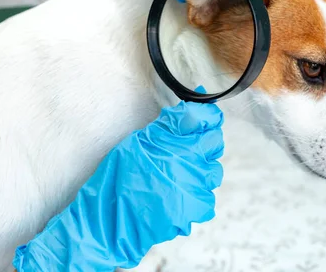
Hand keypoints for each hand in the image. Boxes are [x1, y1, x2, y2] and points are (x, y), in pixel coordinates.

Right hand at [13, 96, 223, 270]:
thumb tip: (193, 107)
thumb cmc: (119, 177)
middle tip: (183, 154)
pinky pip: (208, 199)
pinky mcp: (197, 208)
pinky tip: (176, 198)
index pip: (208, 120)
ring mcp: (196, 184)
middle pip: (215, 144)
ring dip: (200, 173)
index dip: (206, 120)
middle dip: (204, 146)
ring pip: (213, 172)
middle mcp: (191, 160)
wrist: (111, 218)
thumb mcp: (139, 140)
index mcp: (176, 140)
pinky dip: (195, 199)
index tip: (201, 123)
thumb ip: (170, 125)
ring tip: (176, 179)